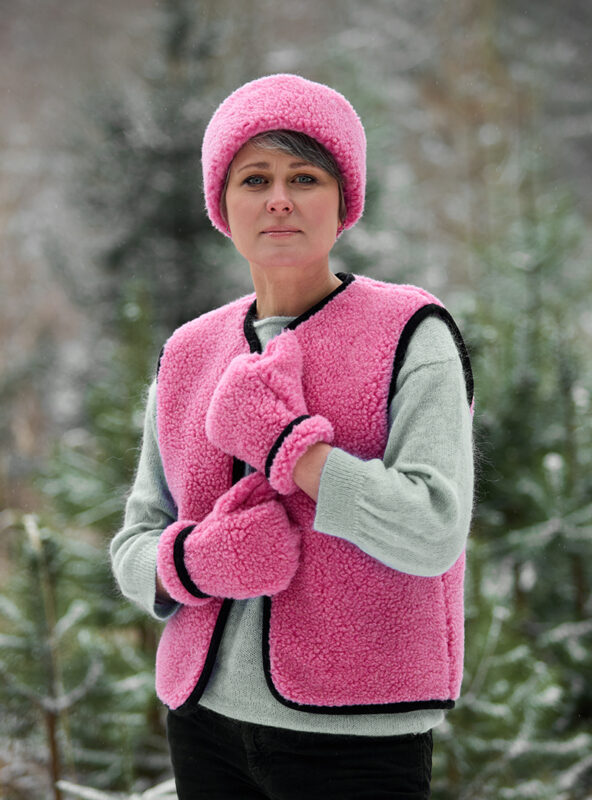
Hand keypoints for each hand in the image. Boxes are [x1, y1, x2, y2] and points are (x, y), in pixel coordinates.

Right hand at [156, 472, 300, 602]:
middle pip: (289, 527)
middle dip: (273, 529)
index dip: (263, 514)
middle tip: (249, 538)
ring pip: (292, 547)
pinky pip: (289, 568)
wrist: (201, 568)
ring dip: (278, 547)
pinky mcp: (281, 581)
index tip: (247, 522)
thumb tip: (268, 477)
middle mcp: (281, 539)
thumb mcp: (227, 505)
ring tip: (253, 551)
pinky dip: (277, 566)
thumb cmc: (214, 533)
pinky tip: (257, 565)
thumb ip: (250, 488)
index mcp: (269, 517)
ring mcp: (283, 563)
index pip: (279, 509)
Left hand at [205, 330, 333, 494]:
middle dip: (251, 391)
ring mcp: (214, 412)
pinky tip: (250, 427)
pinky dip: (234, 423)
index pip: (247, 365)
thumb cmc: (288, 405)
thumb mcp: (290, 370)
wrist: (282, 442)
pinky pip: (222, 421)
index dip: (264, 376)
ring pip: (229, 402)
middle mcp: (220, 389)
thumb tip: (282, 334)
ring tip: (261, 416)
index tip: (274, 389)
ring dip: (242, 406)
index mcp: (237, 370)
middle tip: (269, 404)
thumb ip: (283, 346)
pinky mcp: (213, 431)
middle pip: (236, 384)